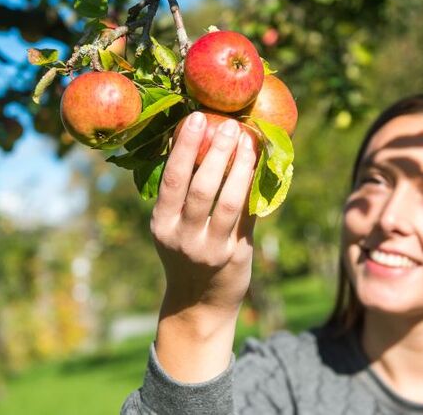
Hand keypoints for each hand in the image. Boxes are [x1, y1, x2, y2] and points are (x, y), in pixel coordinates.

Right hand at [151, 111, 257, 317]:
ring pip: (229, 201)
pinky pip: (248, 215)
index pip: (172, 180)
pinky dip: (254, 189)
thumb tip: (204, 144)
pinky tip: (260, 168)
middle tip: (229, 124)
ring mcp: (210, 249)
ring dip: (241, 168)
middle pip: (201, 187)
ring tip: (248, 142)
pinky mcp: (235, 256)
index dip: (185, 147)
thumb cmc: (187, 255)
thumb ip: (185, 196)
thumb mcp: (174, 228)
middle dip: (217, 152)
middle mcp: (182, 237)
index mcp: (162, 224)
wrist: (199, 304)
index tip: (196, 118)